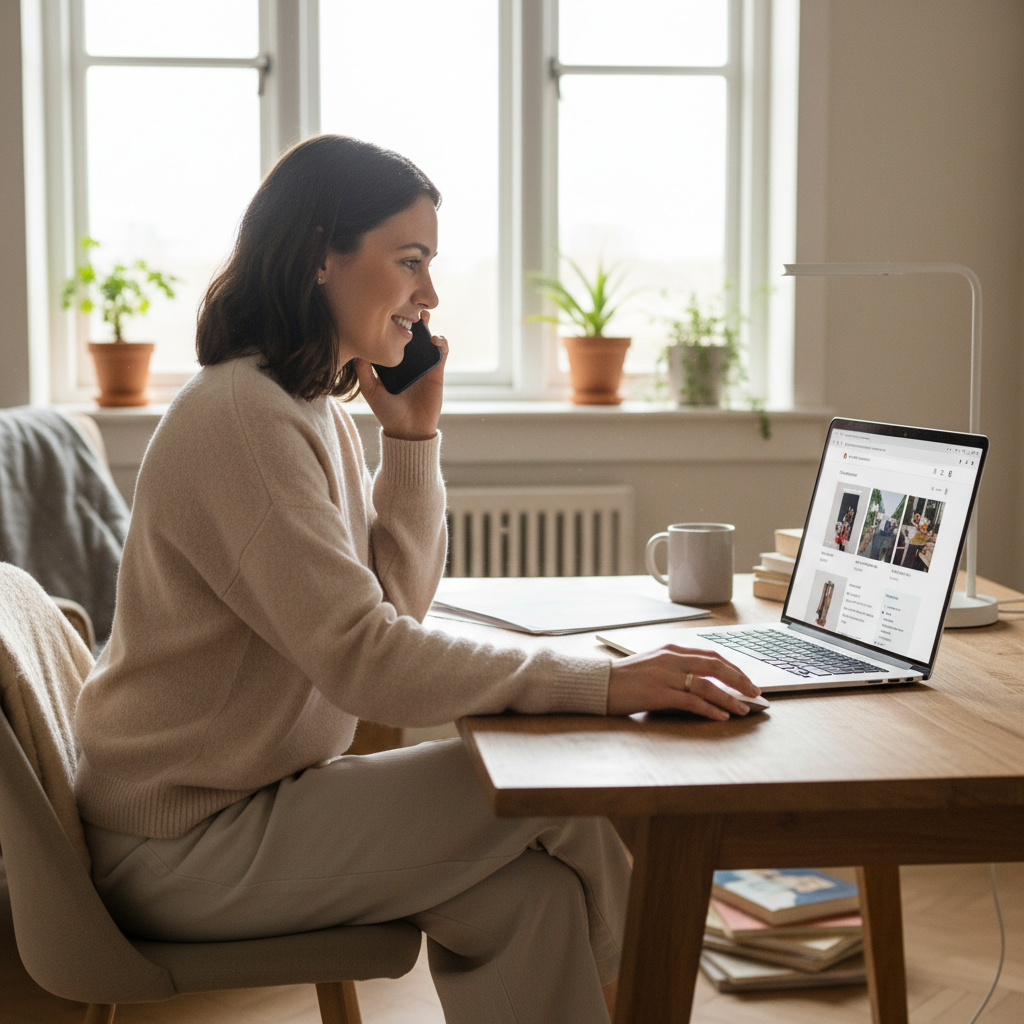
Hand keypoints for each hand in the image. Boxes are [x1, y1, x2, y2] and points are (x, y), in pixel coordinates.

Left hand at [354, 317, 446, 440]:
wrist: (409, 430)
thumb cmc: (388, 413)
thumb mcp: (370, 390)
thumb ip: (363, 371)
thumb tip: (357, 349)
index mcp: (392, 363)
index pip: (393, 339)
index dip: (393, 324)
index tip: (390, 310)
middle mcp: (408, 362)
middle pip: (411, 334)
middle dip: (411, 319)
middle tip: (409, 306)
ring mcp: (423, 365)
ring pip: (427, 339)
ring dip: (427, 325)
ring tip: (424, 316)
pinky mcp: (437, 371)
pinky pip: (442, 352)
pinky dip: (441, 342)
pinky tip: (435, 339)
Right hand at [607, 644, 760, 719]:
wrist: (598, 684)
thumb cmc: (624, 678)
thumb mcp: (652, 664)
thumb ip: (675, 667)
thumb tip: (702, 681)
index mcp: (671, 650)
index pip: (710, 655)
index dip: (733, 668)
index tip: (746, 680)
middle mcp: (671, 659)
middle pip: (715, 666)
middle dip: (739, 680)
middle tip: (755, 693)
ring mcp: (665, 676)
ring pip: (707, 685)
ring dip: (730, 698)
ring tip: (744, 709)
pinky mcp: (658, 694)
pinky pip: (692, 701)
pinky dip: (710, 709)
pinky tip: (722, 716)